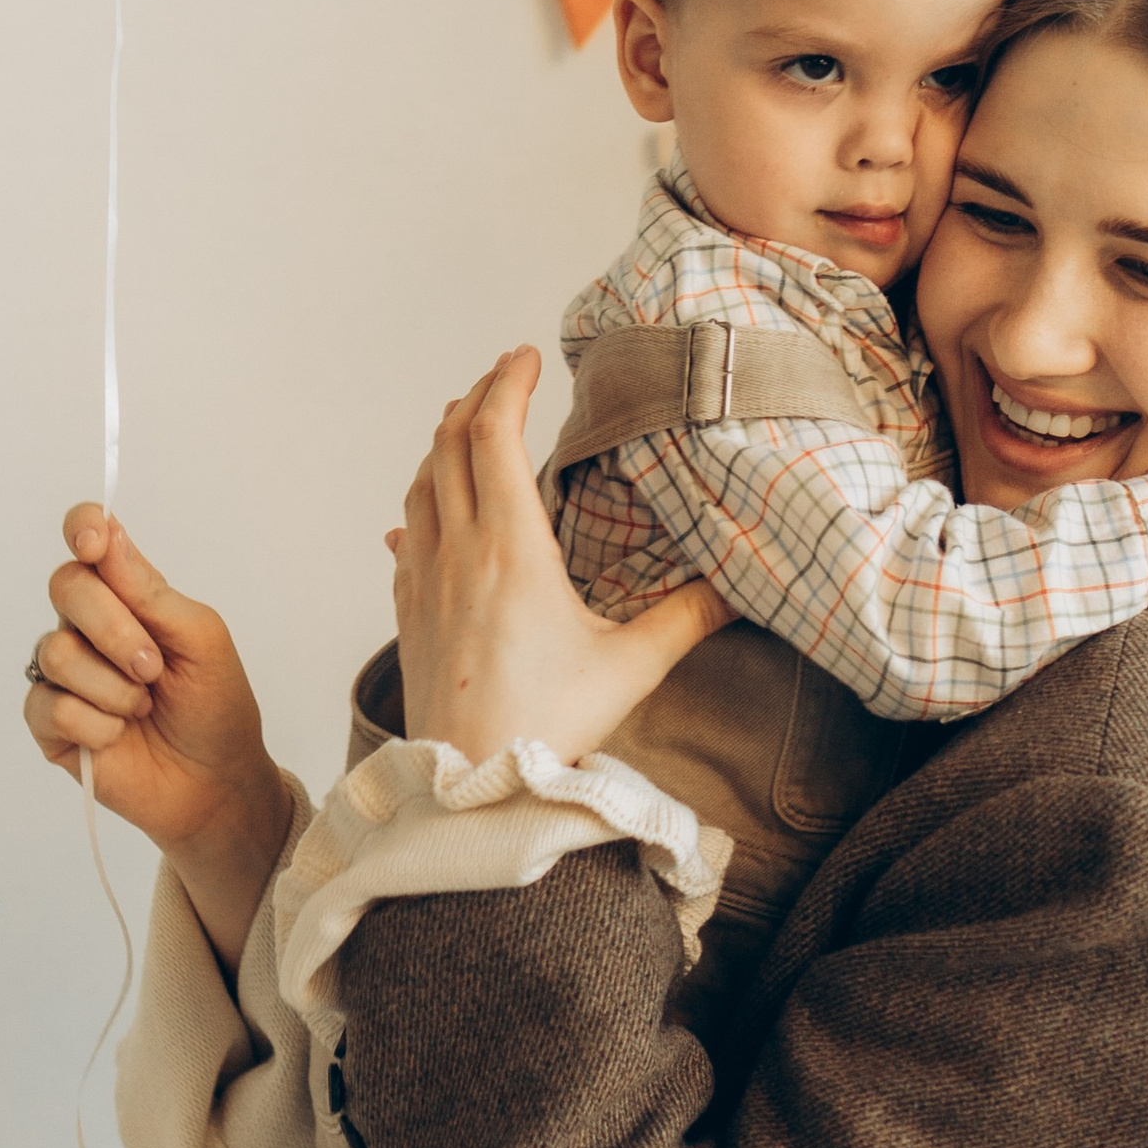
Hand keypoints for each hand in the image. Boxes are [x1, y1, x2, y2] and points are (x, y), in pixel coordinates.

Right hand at [27, 510, 293, 969]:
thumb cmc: (216, 708)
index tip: (95, 542)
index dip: (83, 527)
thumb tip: (106, 537)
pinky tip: (117, 736)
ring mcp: (64, 673)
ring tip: (143, 708)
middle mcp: (88, 625)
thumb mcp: (200, 639)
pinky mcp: (49, 722)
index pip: (88, 538)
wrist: (215, 783)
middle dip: (114, 628)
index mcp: (128, 595)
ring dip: (113, 687)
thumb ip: (151, 591)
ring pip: (55, 651)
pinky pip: (49, 704)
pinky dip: (95, 723)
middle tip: (154, 668)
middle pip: (65, 586)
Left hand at [392, 351, 728, 764]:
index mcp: (510, 548)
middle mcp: (455, 553)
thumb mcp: (630, 668)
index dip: (508, 384)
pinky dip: (419, 509)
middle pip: (448, 446)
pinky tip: (419, 520)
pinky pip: (405, 542)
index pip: (494, 435)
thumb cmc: (545, 728)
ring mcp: (422, 584)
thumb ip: (688, 618)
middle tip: (503, 377)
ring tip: (464, 426)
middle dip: (475, 400)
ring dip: (441, 446)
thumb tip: (742, 583)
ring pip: (420, 488)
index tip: (528, 357)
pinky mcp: (408, 618)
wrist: (469, 790)